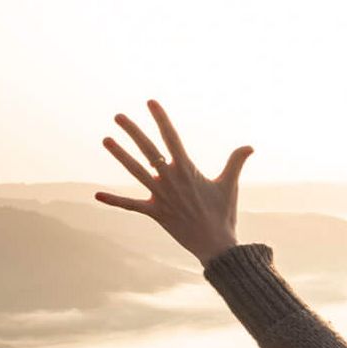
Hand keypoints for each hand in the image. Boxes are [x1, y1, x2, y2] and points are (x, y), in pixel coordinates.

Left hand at [95, 99, 253, 265]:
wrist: (215, 244)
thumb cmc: (224, 214)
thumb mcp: (230, 185)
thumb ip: (236, 162)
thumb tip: (250, 146)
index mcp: (187, 170)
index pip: (171, 138)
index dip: (161, 119)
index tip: (151, 103)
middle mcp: (171, 180)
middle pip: (148, 150)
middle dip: (133, 132)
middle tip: (118, 116)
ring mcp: (161, 196)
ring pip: (136, 171)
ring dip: (120, 155)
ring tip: (106, 140)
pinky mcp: (155, 213)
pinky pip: (131, 205)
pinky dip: (115, 200)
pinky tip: (97, 194)